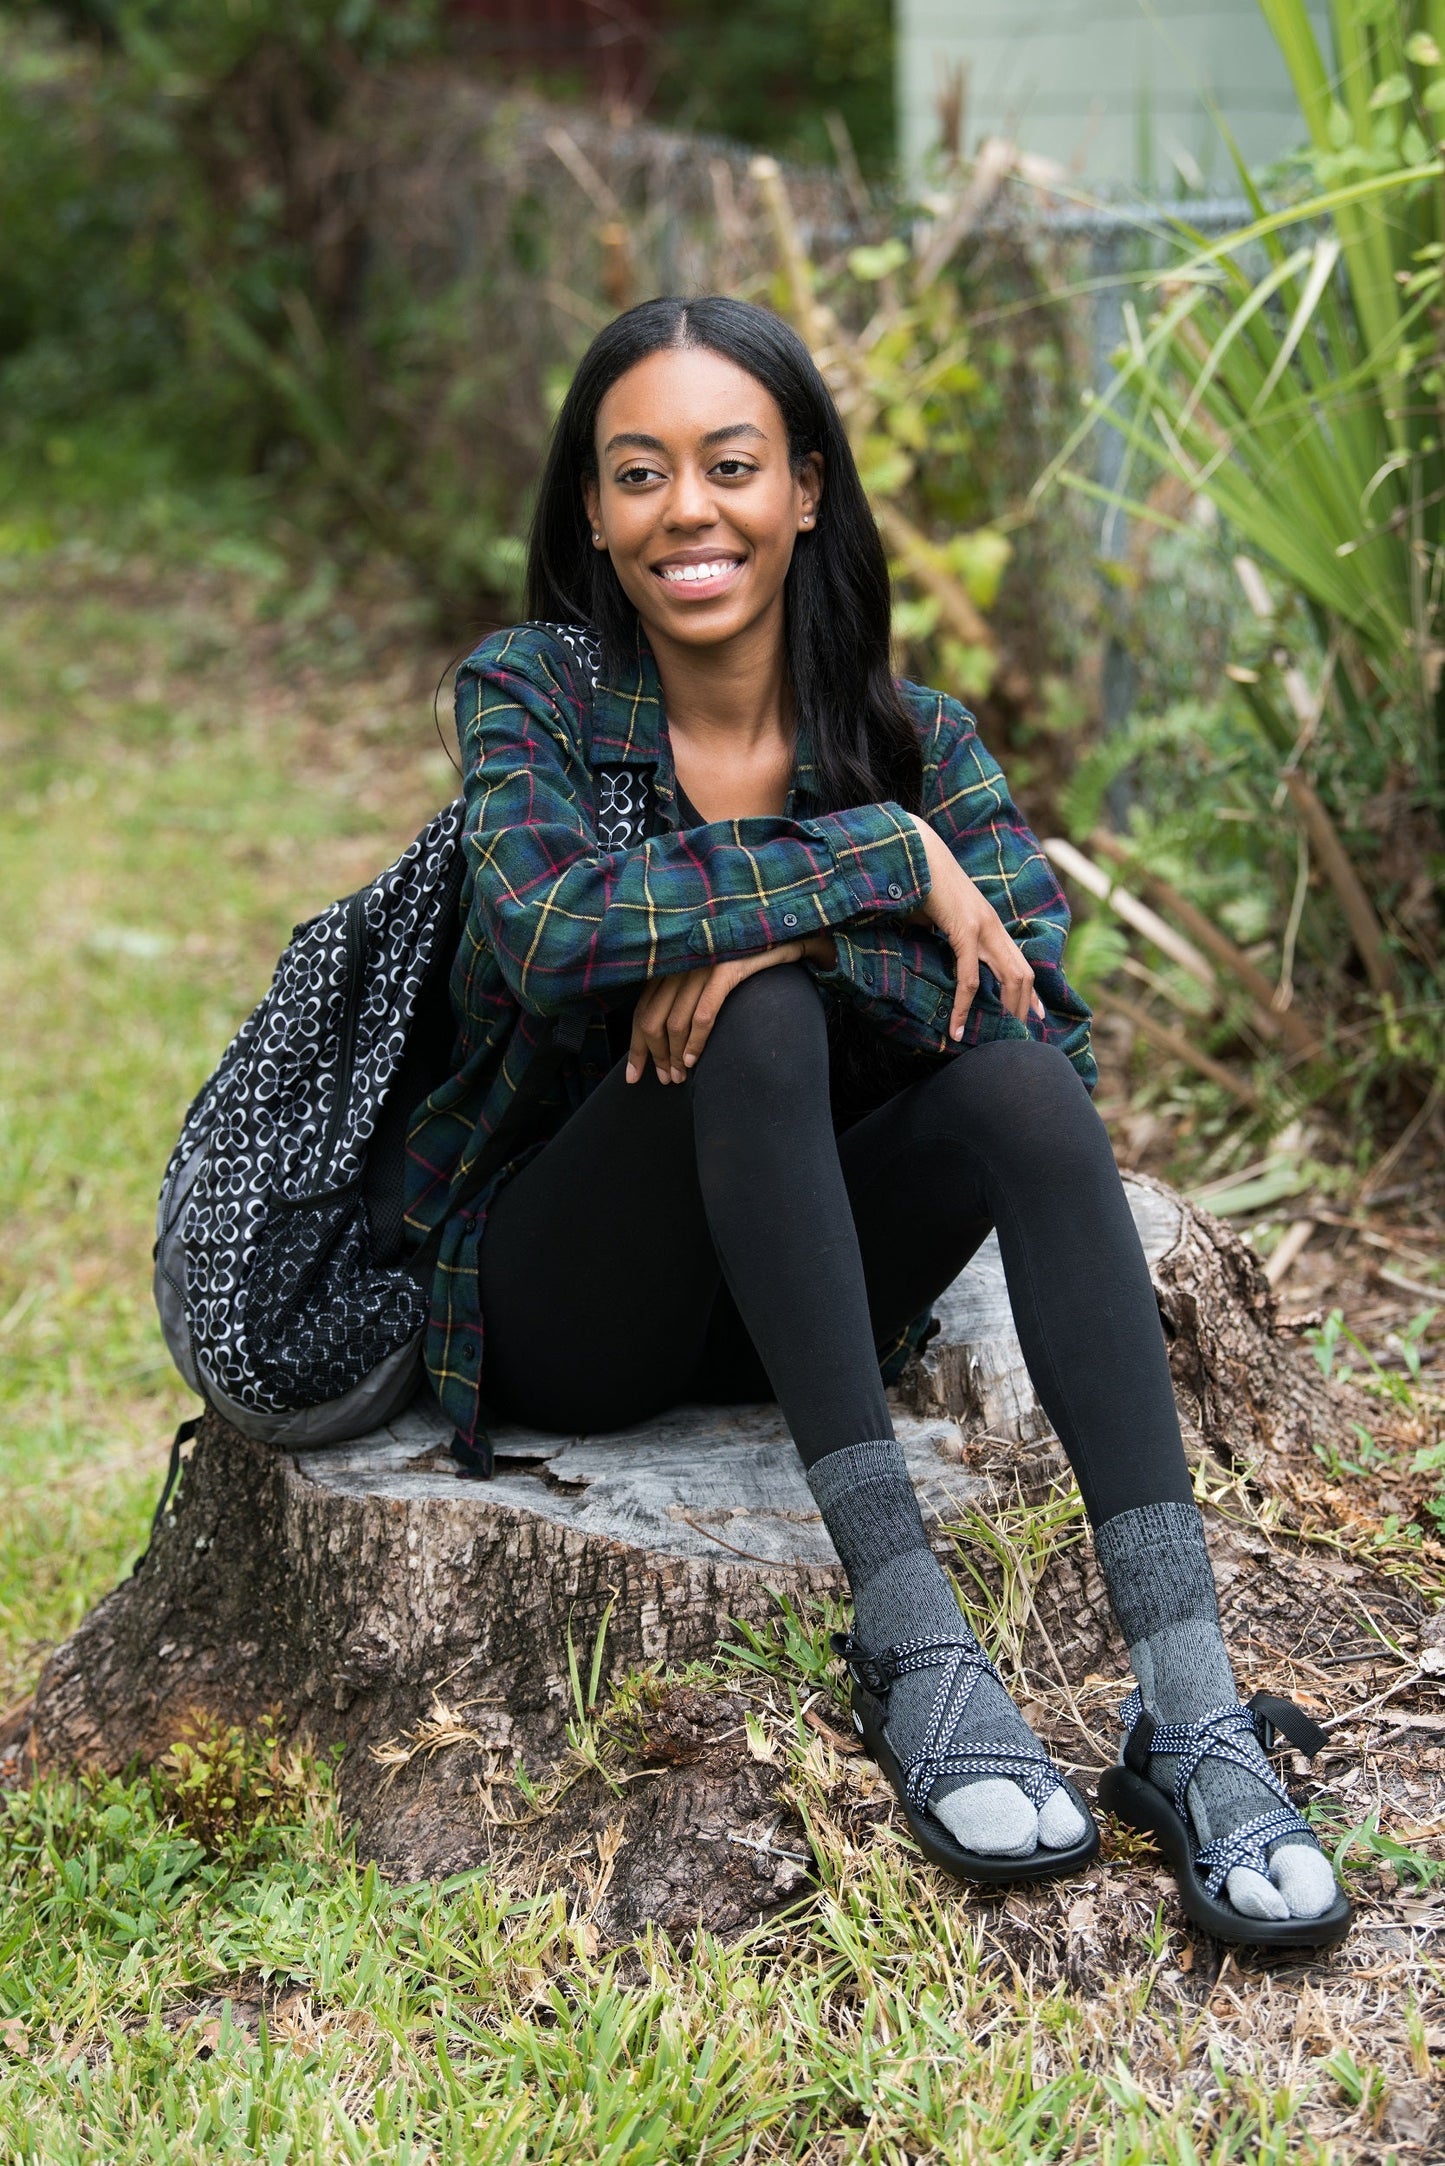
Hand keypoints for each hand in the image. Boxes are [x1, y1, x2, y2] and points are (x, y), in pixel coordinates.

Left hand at [627, 938, 816, 1083]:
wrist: (776, 932)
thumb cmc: (740, 959)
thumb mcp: (704, 976)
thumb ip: (683, 998)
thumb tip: (666, 1039)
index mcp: (670, 966)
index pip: (641, 1011)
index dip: (636, 1046)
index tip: (633, 1074)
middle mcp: (679, 964)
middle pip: (650, 1021)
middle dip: (654, 1057)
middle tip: (664, 1080)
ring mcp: (700, 967)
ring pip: (673, 1023)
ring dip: (674, 1057)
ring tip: (679, 1077)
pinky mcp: (724, 970)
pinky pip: (702, 1015)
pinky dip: (695, 1042)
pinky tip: (693, 1060)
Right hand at [907, 814, 1044, 1041]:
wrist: (915, 850)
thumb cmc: (919, 881)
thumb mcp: (934, 915)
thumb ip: (939, 934)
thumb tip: (926, 945)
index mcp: (989, 922)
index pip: (1021, 961)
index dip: (1032, 992)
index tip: (1038, 1015)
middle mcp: (993, 925)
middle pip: (1024, 974)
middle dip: (1024, 1008)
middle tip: (1017, 1036)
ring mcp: (983, 927)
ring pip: (1009, 978)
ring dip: (1005, 1011)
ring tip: (994, 1038)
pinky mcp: (964, 929)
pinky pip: (969, 975)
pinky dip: (965, 1005)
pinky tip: (957, 1026)